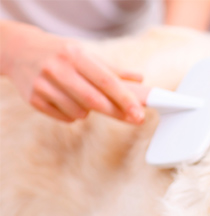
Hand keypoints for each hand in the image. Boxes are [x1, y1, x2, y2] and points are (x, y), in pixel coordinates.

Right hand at [0, 21, 145, 123]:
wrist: (18, 50)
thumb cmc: (60, 53)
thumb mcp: (85, 53)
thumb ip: (113, 69)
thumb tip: (139, 79)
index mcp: (74, 54)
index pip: (106, 81)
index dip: (125, 99)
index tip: (140, 113)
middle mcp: (57, 68)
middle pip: (94, 101)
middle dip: (117, 113)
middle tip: (135, 120)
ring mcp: (43, 85)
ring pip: (80, 112)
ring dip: (90, 111)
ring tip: (82, 96)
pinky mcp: (33, 99)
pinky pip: (65, 118)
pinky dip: (73, 114)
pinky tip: (67, 100)